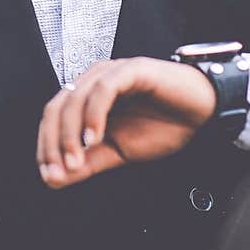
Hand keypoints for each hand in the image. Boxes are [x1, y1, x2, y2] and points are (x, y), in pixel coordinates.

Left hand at [37, 57, 215, 189]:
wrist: (204, 113)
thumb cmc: (165, 125)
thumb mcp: (119, 152)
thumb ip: (87, 163)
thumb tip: (53, 179)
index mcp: (88, 99)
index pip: (53, 119)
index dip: (46, 147)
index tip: (50, 175)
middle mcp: (95, 82)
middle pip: (57, 108)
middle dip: (54, 143)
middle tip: (59, 171)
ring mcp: (112, 73)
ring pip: (75, 98)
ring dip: (71, 133)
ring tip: (77, 159)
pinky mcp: (132, 69)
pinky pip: (104, 89)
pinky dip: (94, 114)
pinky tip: (95, 137)